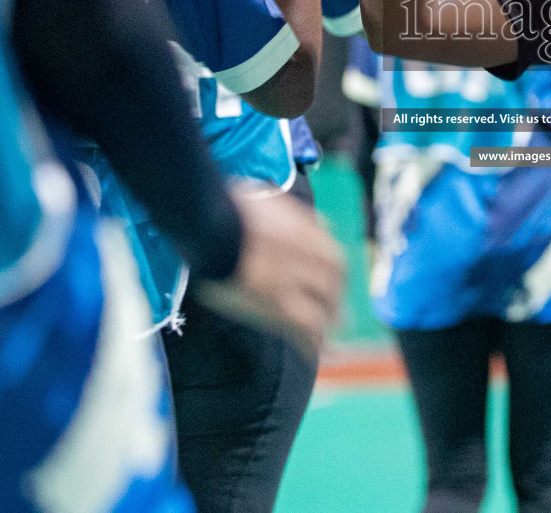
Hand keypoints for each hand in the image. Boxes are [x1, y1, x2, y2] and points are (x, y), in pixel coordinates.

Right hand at [194, 187, 345, 357]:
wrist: (213, 225)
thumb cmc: (225, 207)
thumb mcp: (259, 196)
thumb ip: (274, 205)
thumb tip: (272, 203)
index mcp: (303, 230)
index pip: (331, 254)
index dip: (333, 271)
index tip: (331, 281)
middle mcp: (308, 255)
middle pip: (334, 281)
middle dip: (336, 298)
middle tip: (338, 314)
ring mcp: (297, 280)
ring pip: (324, 307)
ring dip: (328, 324)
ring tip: (330, 342)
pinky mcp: (281, 305)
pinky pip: (307, 329)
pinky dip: (312, 342)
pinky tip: (313, 354)